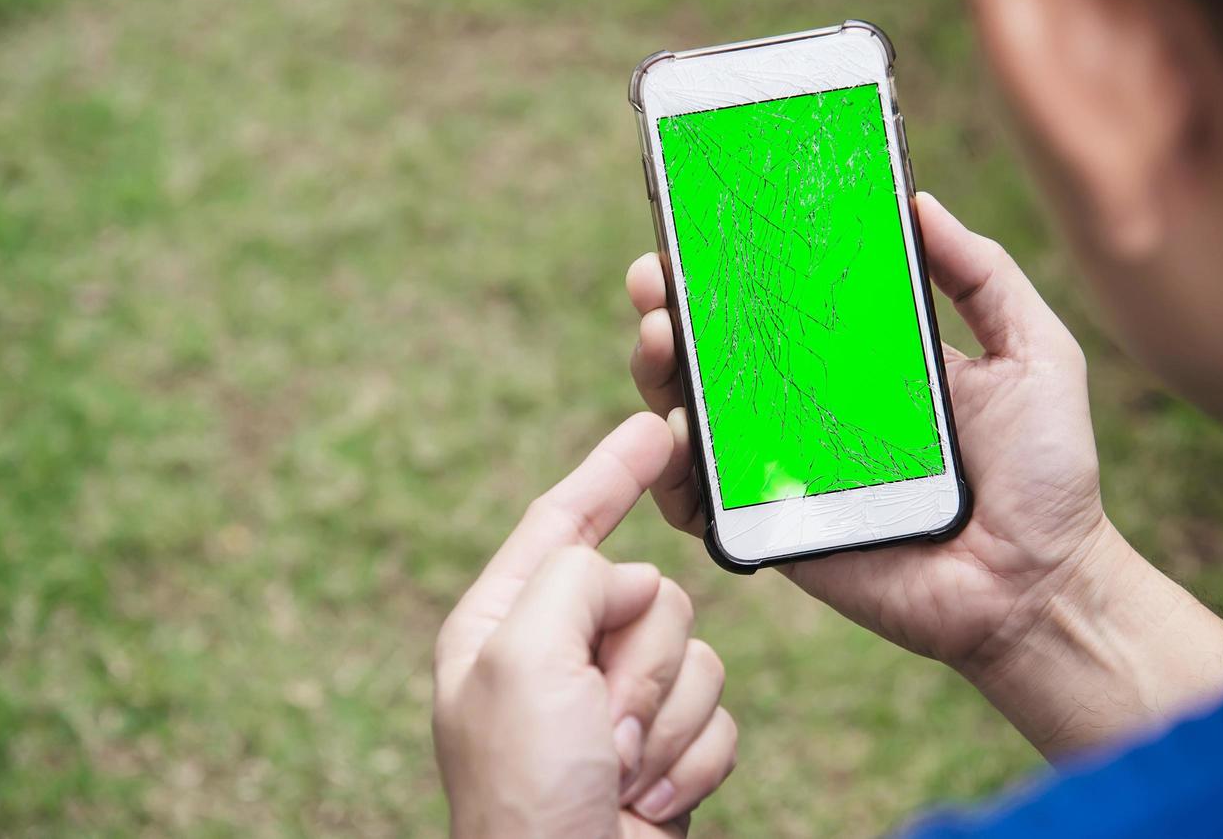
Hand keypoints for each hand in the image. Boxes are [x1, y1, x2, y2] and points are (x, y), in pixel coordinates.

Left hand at [433, 414, 737, 837]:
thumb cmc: (526, 790)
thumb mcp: (521, 657)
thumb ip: (572, 578)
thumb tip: (627, 579)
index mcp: (502, 624)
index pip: (562, 522)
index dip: (609, 472)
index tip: (654, 429)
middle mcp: (557, 655)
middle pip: (647, 590)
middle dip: (640, 659)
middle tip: (600, 720)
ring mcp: (613, 702)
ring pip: (695, 648)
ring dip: (667, 715)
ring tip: (619, 765)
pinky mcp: (664, 745)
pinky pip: (720, 710)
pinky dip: (693, 755)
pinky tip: (648, 793)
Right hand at [627, 193, 1112, 672]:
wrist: (1040, 585)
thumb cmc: (1046, 472)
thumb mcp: (1033, 352)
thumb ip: (983, 275)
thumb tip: (920, 201)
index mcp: (858, 360)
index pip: (776, 300)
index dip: (728, 265)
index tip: (694, 228)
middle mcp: (808, 407)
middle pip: (716, 350)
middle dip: (671, 308)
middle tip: (655, 281)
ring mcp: (784, 467)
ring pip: (694, 415)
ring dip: (659, 373)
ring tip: (660, 340)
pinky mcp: (774, 527)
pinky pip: (703, 501)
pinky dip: (670, 471)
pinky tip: (673, 435)